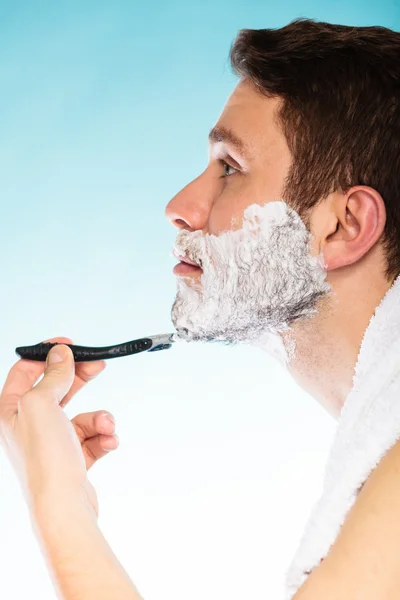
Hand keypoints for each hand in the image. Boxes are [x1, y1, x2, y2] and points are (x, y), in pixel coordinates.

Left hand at [0, 337, 115, 517]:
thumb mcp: (43, 404)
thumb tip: (60, 354)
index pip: (25, 371)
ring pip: (81, 415)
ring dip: (99, 417)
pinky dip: (103, 436)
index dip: (48, 355)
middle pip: (56, 389)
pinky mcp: (71, 459)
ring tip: (105, 425)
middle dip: (79, 378)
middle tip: (97, 365)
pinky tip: (108, 441)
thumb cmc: (45, 459)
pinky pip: (92, 437)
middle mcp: (27, 426)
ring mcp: (50, 443)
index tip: (70, 345)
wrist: (63, 507)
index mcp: (10, 411)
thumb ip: (52, 375)